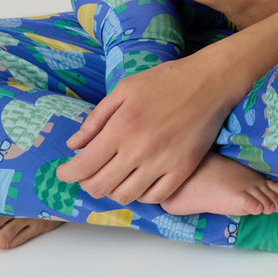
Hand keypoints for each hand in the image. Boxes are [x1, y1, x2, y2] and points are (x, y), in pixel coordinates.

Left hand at [57, 48, 231, 205]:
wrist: (210, 81)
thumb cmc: (166, 81)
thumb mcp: (125, 89)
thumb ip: (96, 119)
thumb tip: (74, 144)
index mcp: (122, 127)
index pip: (83, 166)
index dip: (68, 174)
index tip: (66, 172)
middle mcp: (139, 150)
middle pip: (99, 187)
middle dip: (87, 183)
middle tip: (89, 173)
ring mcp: (162, 163)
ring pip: (125, 196)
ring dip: (113, 190)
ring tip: (115, 176)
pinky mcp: (182, 169)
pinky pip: (154, 197)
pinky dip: (141, 194)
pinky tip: (140, 179)